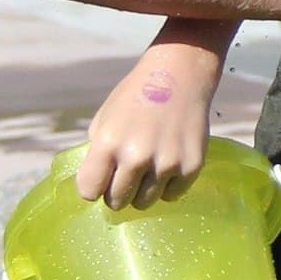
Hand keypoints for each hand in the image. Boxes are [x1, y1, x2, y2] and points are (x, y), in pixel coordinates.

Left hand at [76, 50, 222, 209]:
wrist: (179, 76)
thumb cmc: (136, 97)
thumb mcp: (105, 119)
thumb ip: (98, 153)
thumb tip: (96, 185)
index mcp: (109, 142)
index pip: (88, 191)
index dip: (92, 186)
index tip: (100, 179)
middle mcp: (137, 156)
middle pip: (117, 202)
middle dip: (117, 192)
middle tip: (125, 174)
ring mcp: (167, 163)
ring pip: (144, 203)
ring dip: (142, 191)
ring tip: (147, 168)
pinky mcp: (191, 167)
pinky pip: (171, 196)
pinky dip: (167, 186)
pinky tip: (167, 164)